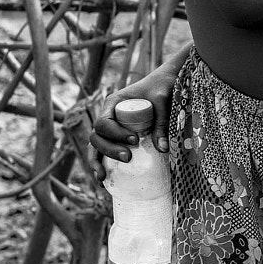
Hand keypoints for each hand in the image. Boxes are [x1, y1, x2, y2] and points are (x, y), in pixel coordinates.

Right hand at [89, 62, 180, 181]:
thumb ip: (162, 120)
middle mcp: (108, 116)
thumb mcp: (162, 99)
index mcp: (113, 103)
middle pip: (97, 136)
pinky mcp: (119, 137)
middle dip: (108, 149)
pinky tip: (103, 181)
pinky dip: (101, 165)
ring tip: (103, 178)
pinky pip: (104, 151)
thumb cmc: (163, 86)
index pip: (104, 122)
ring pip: (96, 146)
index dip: (115, 134)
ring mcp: (112, 128)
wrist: (166, 82)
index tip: (134, 140)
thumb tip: (162, 149)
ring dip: (97, 161)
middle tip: (128, 158)